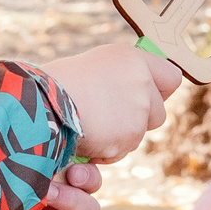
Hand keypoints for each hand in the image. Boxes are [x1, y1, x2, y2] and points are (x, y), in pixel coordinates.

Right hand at [42, 44, 180, 162]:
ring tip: (90, 125)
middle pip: (158, 113)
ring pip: (138, 135)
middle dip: (139, 120)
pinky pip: (122, 150)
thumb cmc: (56, 84)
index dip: (160, 90)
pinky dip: (106, 150)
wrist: (39, 103)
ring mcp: (138, 111)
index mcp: (132, 59)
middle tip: (109, 118)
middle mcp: (141, 82)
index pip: (171, 77)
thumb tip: (136, 92)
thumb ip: (120, 77)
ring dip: (120, 136)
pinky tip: (86, 137)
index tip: (148, 96)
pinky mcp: (128, 136)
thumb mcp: (93, 67)